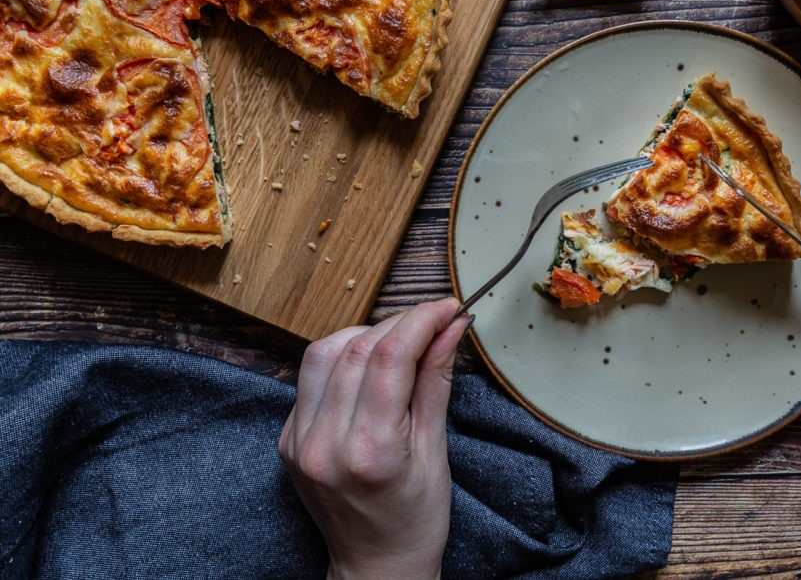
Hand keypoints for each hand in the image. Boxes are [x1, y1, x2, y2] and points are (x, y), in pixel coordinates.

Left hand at [278, 298, 468, 579]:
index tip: (447, 309)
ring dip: (368, 335)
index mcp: (368, 450)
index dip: (422, 320)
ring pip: (325, 351)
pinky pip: (311, 377)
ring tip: (401, 343)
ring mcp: (299, 440)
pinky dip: (343, 359)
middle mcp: (323, 441)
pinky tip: (370, 369)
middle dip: (401, 322)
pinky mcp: (288, 438)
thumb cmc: (415, 519)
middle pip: (358, 347)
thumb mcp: (437, 450)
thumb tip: (450, 328)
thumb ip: (436, 380)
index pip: (390, 356)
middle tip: (434, 321)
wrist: (376, 564)